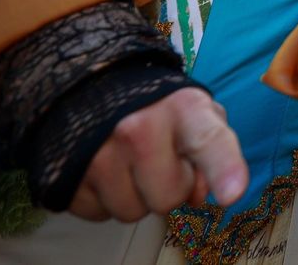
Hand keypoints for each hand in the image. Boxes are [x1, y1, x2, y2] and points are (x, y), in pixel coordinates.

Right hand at [69, 88, 245, 222]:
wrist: (92, 84)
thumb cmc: (158, 105)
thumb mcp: (196, 113)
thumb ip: (212, 151)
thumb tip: (198, 195)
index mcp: (182, 108)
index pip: (208, 141)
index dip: (223, 168)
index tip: (231, 193)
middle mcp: (137, 129)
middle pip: (168, 198)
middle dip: (170, 187)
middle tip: (162, 161)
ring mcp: (97, 155)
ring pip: (132, 212)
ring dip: (137, 195)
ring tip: (131, 162)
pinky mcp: (66, 177)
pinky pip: (100, 213)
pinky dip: (106, 198)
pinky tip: (107, 170)